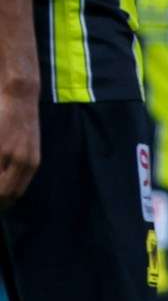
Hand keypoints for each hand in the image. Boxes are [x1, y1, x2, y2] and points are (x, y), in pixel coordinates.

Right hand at [0, 89, 38, 209]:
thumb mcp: (26, 147)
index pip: (16, 193)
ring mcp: (10, 155)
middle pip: (5, 194)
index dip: (2, 203)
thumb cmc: (20, 121)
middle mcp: (24, 162)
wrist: (20, 97)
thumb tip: (7, 184)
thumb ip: (19, 165)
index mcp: (31, 164)